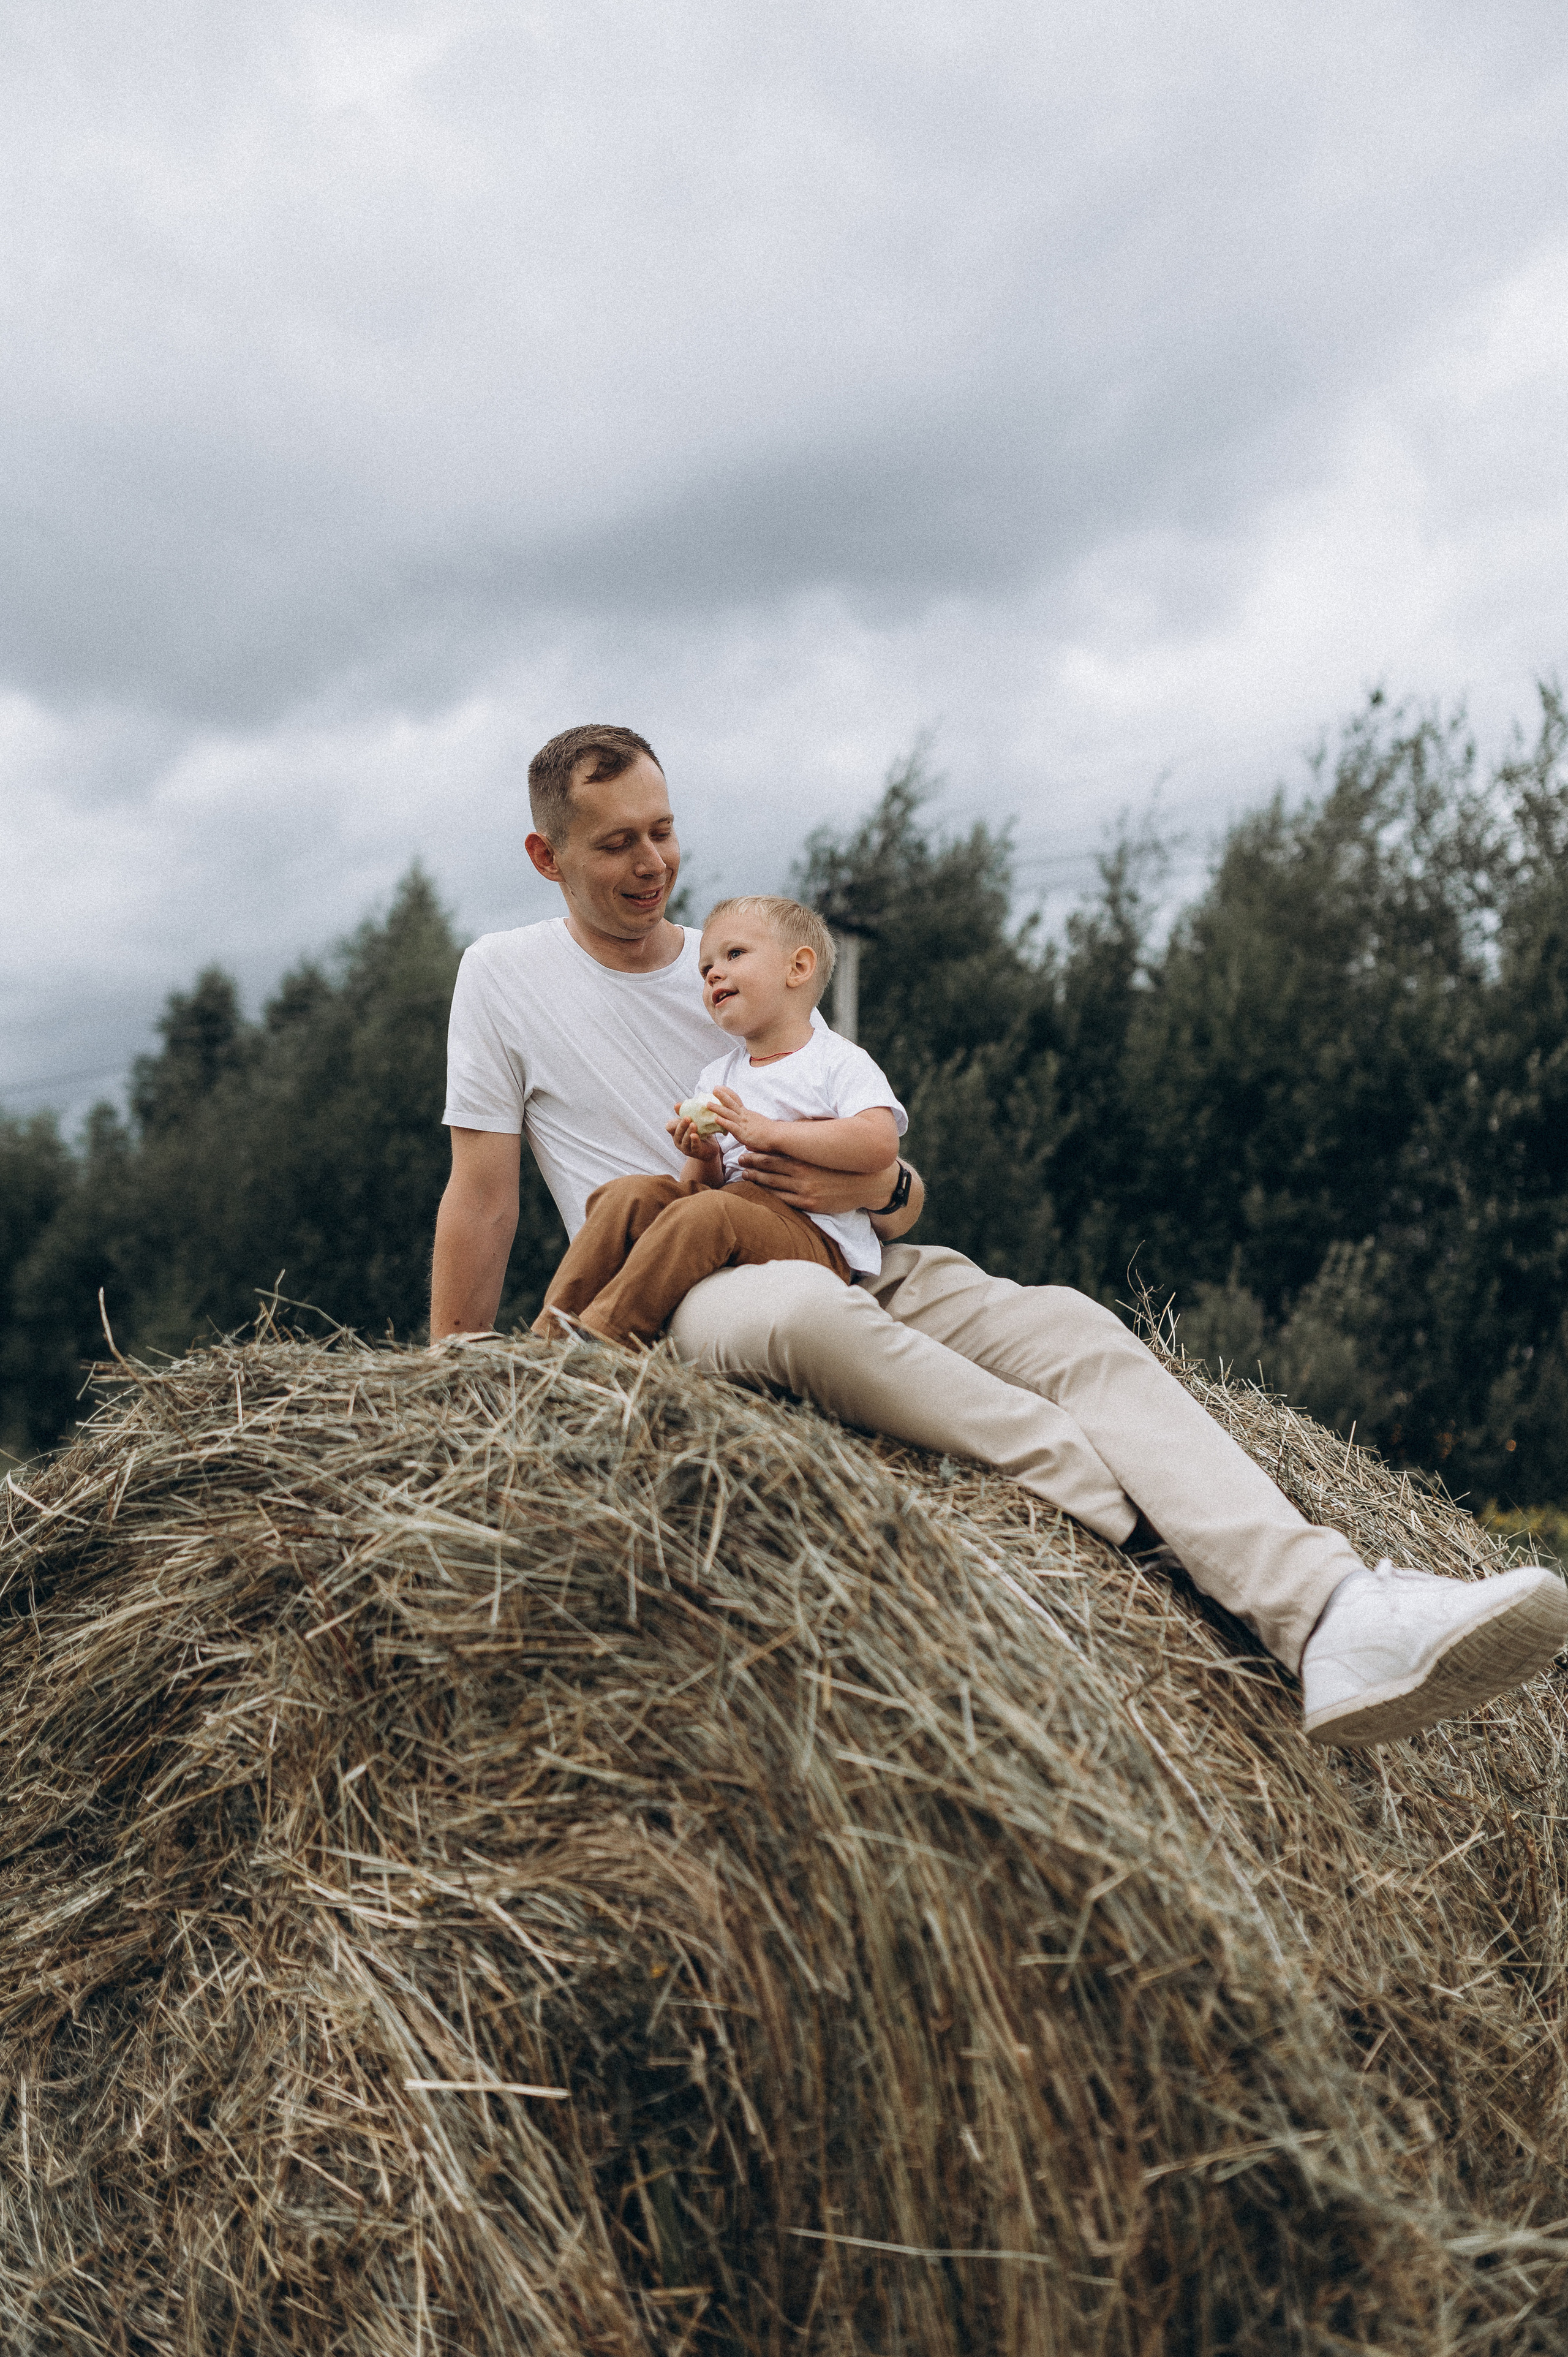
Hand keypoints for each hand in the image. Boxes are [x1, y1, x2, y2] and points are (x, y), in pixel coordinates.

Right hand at [667, 1103, 724, 1164]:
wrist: (710, 1147)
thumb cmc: (699, 1132)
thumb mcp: (693, 1121)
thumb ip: (685, 1113)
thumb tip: (676, 1105)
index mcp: (676, 1132)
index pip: (670, 1127)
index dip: (673, 1122)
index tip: (682, 1115)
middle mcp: (678, 1141)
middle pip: (677, 1133)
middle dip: (682, 1125)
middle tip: (687, 1117)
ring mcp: (686, 1148)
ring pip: (685, 1140)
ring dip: (688, 1132)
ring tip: (693, 1125)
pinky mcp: (695, 1152)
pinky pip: (693, 1146)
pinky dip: (694, 1141)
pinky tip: (695, 1135)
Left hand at [707, 1085, 780, 1152]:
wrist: (777, 1136)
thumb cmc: (770, 1131)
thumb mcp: (758, 1123)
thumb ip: (750, 1122)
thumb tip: (746, 1126)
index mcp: (747, 1114)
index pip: (736, 1100)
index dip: (728, 1093)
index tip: (720, 1087)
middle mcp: (744, 1116)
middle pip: (731, 1103)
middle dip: (722, 1096)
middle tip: (713, 1088)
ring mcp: (743, 1124)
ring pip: (729, 1114)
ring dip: (718, 1108)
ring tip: (708, 1104)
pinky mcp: (743, 1133)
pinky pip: (732, 1127)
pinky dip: (724, 1122)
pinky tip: (716, 1119)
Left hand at [737, 1149, 895, 1215]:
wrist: (869, 1183)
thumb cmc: (847, 1161)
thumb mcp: (830, 1146)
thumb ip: (810, 1139)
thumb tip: (792, 1129)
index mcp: (807, 1157)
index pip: (775, 1153)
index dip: (757, 1151)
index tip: (745, 1148)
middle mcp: (804, 1173)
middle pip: (770, 1168)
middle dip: (752, 1164)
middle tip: (740, 1160)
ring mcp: (805, 1190)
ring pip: (773, 1184)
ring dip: (757, 1179)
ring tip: (745, 1174)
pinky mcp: (810, 1203)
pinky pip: (784, 1199)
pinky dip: (769, 1194)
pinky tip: (761, 1190)